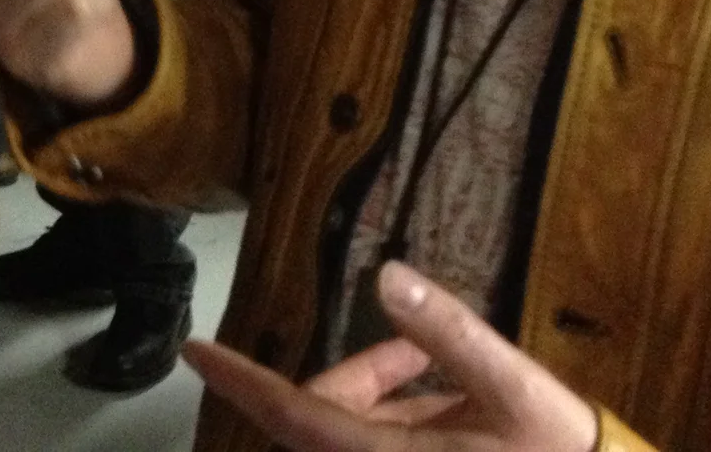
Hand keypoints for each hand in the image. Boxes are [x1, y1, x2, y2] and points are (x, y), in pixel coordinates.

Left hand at [184, 260, 597, 451]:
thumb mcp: (512, 385)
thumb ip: (447, 331)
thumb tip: (388, 276)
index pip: (290, 413)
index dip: (241, 379)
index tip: (197, 351)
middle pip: (321, 418)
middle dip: (359, 376)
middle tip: (415, 354)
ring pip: (348, 433)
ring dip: (381, 398)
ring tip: (441, 374)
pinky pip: (377, 450)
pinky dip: (396, 421)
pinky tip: (446, 404)